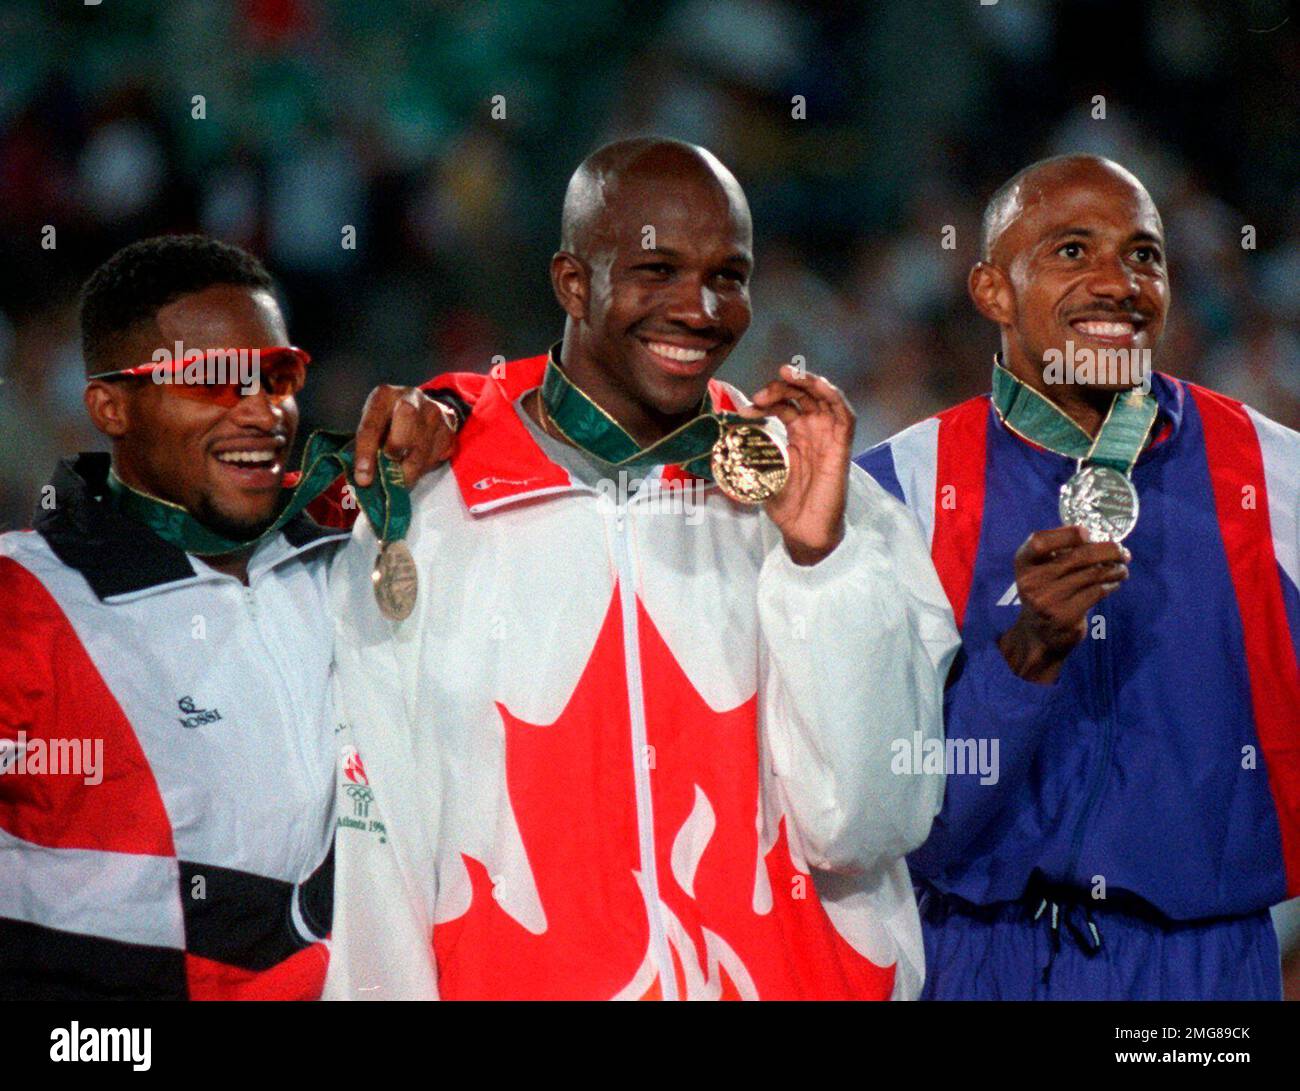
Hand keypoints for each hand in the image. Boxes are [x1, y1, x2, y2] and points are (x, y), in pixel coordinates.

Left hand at [353, 385, 458, 487]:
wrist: (422, 408)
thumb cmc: (390, 422)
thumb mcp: (374, 426)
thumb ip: (370, 445)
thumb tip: (365, 479)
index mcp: (384, 395)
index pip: (372, 424)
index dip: (366, 453)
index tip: (363, 479)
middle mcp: (411, 397)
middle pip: (406, 420)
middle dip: (396, 448)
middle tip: (390, 468)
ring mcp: (433, 410)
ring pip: (423, 446)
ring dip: (411, 469)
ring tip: (402, 479)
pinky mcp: (449, 425)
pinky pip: (438, 453)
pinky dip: (426, 467)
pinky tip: (418, 466)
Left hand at [738, 365, 854, 565]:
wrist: (803, 530)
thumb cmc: (785, 505)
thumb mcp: (759, 474)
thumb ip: (748, 456)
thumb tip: (726, 443)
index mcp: (797, 435)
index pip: (785, 404)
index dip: (766, 400)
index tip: (744, 411)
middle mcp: (814, 431)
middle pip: (803, 395)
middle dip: (782, 387)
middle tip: (761, 394)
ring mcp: (829, 437)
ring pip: (825, 397)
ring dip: (808, 381)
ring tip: (788, 373)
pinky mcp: (842, 447)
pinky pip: (845, 415)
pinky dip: (834, 396)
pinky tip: (818, 384)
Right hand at [998, 525, 1129, 683]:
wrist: (1039, 633)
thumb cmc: (1047, 592)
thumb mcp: (1043, 569)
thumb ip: (1062, 552)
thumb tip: (1102, 538)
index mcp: (1024, 563)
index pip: (1040, 541)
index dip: (1066, 534)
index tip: (1088, 534)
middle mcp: (1031, 580)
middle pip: (1077, 556)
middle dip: (1107, 550)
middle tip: (1123, 552)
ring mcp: (1047, 599)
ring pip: (1092, 574)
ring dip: (1114, 569)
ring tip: (1122, 568)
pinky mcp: (1064, 616)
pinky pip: (1097, 592)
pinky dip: (1111, 585)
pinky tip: (1114, 583)